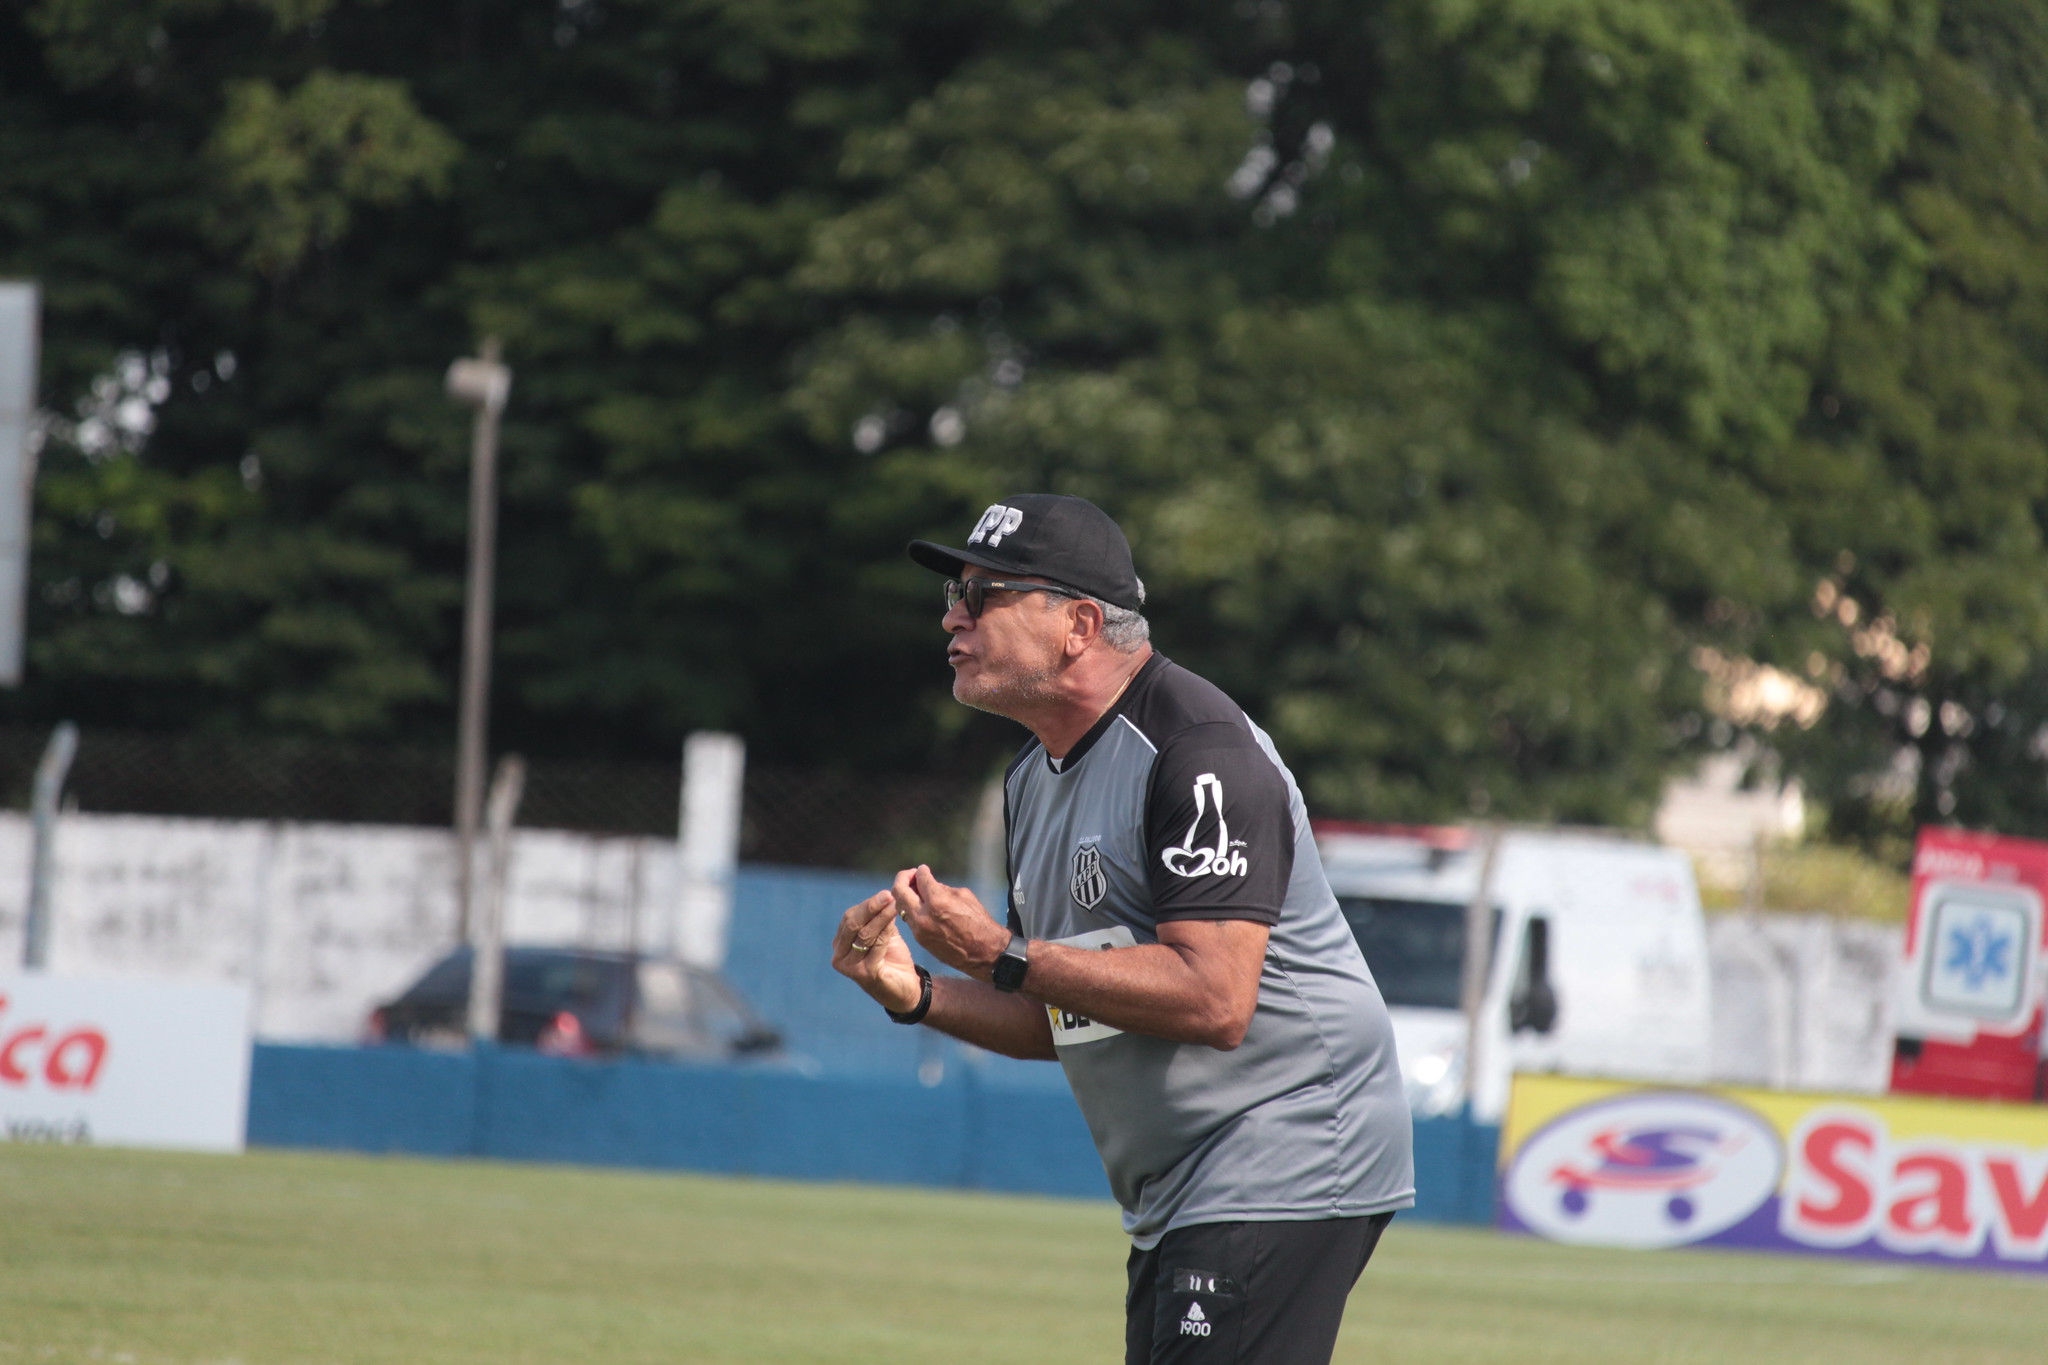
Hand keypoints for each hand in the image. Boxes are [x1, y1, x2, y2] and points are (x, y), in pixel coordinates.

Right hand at [831, 888, 922, 1013]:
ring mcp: (850, 967)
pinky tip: (894, 921)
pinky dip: (886, 932)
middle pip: (853, 925)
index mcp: (840, 944)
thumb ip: (879, 918)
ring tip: (895, 904)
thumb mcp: (884, 935)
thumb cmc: (892, 959)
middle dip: (871, 908)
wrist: (905, 989)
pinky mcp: (864, 974)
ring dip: (881, 917)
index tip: (886, 893)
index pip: (849, 918)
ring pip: (865, 935)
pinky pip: (876, 947)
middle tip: (888, 895)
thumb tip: (884, 896)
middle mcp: (839, 956)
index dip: (867, 905)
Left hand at [892, 865, 1010, 979]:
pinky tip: (921, 906)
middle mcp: (924, 916)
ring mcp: (919, 929)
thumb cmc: (979, 922)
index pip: (920, 878)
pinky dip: (912, 909)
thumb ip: (942, 888)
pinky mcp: (920, 939)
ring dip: (905, 894)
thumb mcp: (964, 896)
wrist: (984, 953)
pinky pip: (909, 919)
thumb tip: (927, 884)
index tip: (923, 870)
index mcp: (938, 901)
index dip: (921, 871)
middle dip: (903, 878)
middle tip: (912, 876)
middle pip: (899, 890)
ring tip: (915, 891)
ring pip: (900, 906)